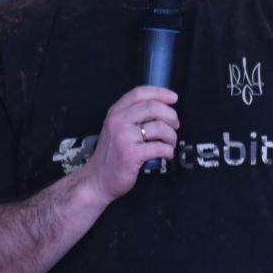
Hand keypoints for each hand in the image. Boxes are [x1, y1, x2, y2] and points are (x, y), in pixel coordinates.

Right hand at [81, 86, 178, 202]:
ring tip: (170, 143)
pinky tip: (166, 154)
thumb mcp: (117, 129)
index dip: (160, 93)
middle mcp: (118, 121)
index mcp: (115, 112)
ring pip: (159, 127)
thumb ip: (134, 117)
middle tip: (175, 125)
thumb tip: (163, 109)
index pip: (139, 93)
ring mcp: (124, 137)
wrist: (97, 179)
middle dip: (171, 115)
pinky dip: (168, 151)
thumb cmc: (112, 154)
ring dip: (171, 136)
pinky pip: (159, 147)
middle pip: (153, 107)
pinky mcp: (131, 154)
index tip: (174, 98)